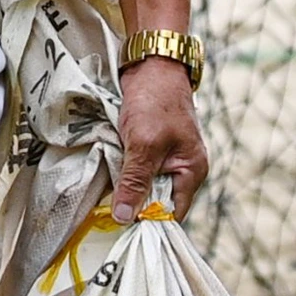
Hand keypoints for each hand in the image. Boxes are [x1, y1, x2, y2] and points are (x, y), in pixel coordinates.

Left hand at [113, 57, 207, 216]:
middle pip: (155, 201)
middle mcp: (181, 169)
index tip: (123, 230)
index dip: (150, 222)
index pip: (172, 212)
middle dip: (133, 205)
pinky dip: (121, 172)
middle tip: (105, 216)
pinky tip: (105, 177)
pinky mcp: (148, 148)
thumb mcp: (144, 145)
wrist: (151, 65)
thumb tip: (125, 217)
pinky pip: (134, 170)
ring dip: (124, 188)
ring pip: (142, 185)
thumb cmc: (156, 102)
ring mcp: (164, 158)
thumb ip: (135, 181)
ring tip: (102, 199)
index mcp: (192, 172)